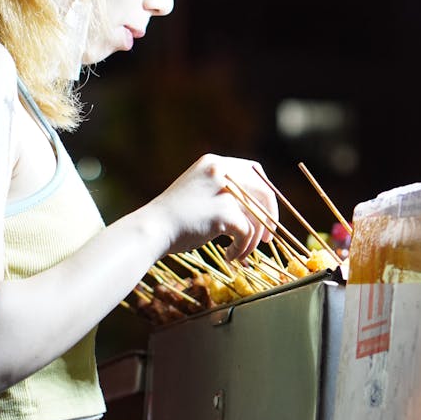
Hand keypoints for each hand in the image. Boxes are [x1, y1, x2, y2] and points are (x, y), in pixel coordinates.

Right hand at [150, 154, 278, 260]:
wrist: (151, 229)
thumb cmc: (172, 218)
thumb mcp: (198, 191)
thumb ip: (223, 191)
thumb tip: (255, 208)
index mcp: (213, 163)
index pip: (254, 170)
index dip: (264, 193)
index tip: (265, 213)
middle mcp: (220, 171)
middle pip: (263, 191)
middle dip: (269, 217)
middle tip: (268, 238)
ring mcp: (223, 191)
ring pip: (257, 217)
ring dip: (253, 240)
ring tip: (239, 253)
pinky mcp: (224, 212)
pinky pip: (247, 233)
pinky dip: (242, 248)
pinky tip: (230, 256)